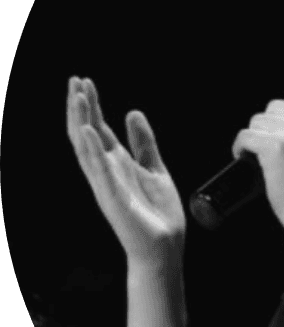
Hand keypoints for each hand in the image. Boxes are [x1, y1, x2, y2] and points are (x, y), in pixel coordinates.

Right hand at [66, 77, 185, 268]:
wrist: (165, 246)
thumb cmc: (159, 213)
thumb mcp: (155, 169)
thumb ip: (145, 143)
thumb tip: (133, 112)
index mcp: (117, 164)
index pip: (100, 129)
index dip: (92, 105)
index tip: (85, 82)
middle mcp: (107, 172)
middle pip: (88, 133)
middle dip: (81, 107)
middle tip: (75, 80)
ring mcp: (107, 185)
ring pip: (87, 148)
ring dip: (81, 121)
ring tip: (77, 97)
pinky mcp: (113, 199)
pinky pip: (101, 171)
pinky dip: (94, 150)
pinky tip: (89, 130)